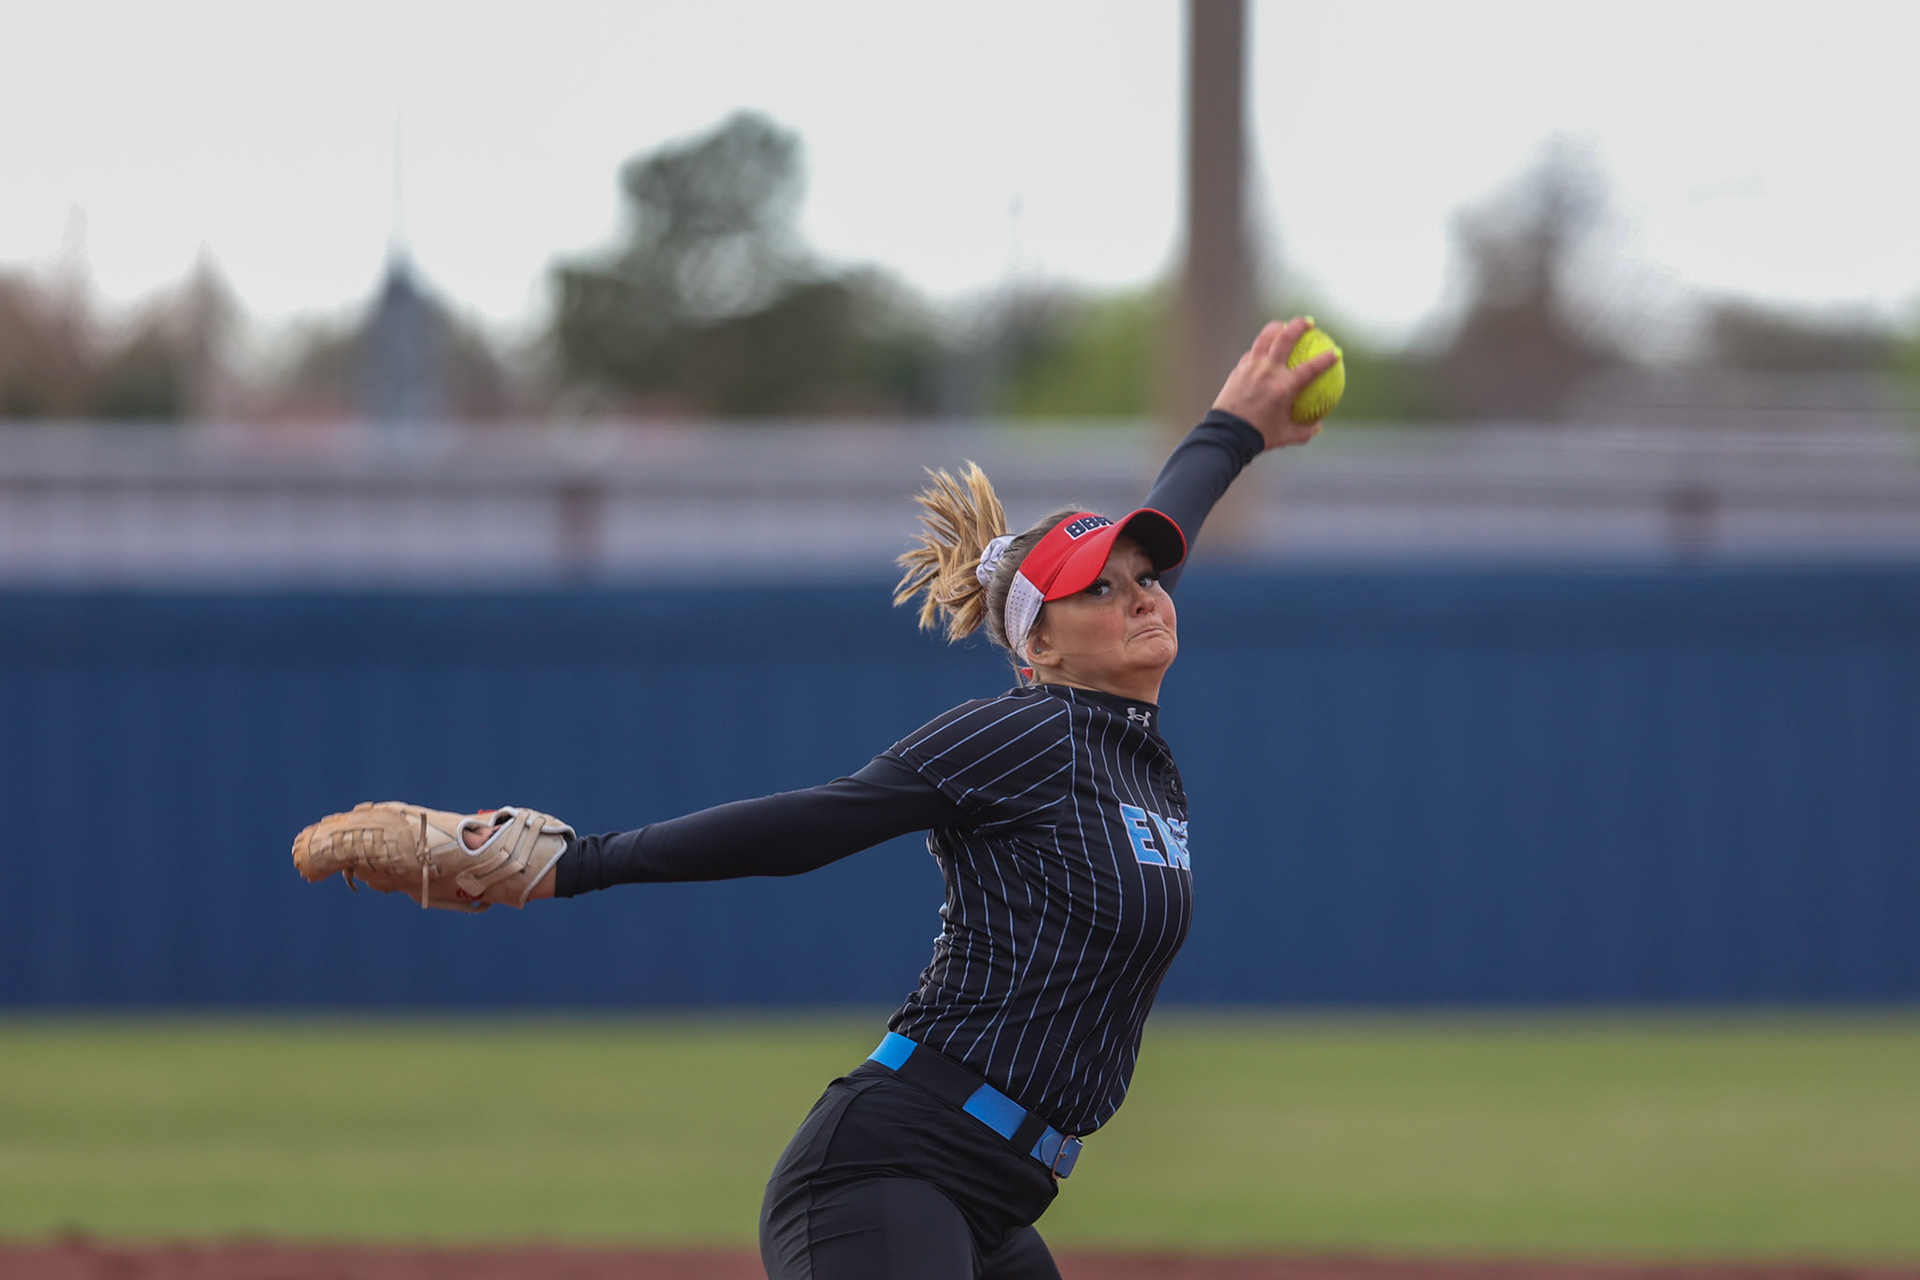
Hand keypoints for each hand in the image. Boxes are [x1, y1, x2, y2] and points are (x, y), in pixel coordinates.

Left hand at [1211, 317, 1341, 449]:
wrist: (1227, 435)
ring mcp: (1251, 368)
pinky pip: (1251, 354)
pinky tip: (1262, 351)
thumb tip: (1319, 426)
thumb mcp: (1286, 436)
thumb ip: (1306, 431)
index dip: (1326, 359)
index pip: (1310, 368)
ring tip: (1282, 325)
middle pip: (1285, 339)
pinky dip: (1259, 349)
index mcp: (1283, 387)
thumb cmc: (1259, 436)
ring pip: (1264, 339)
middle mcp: (1268, 372)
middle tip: (1308, 322)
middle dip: (1298, 325)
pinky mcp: (1238, 370)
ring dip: (1275, 328)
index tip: (1336, 352)